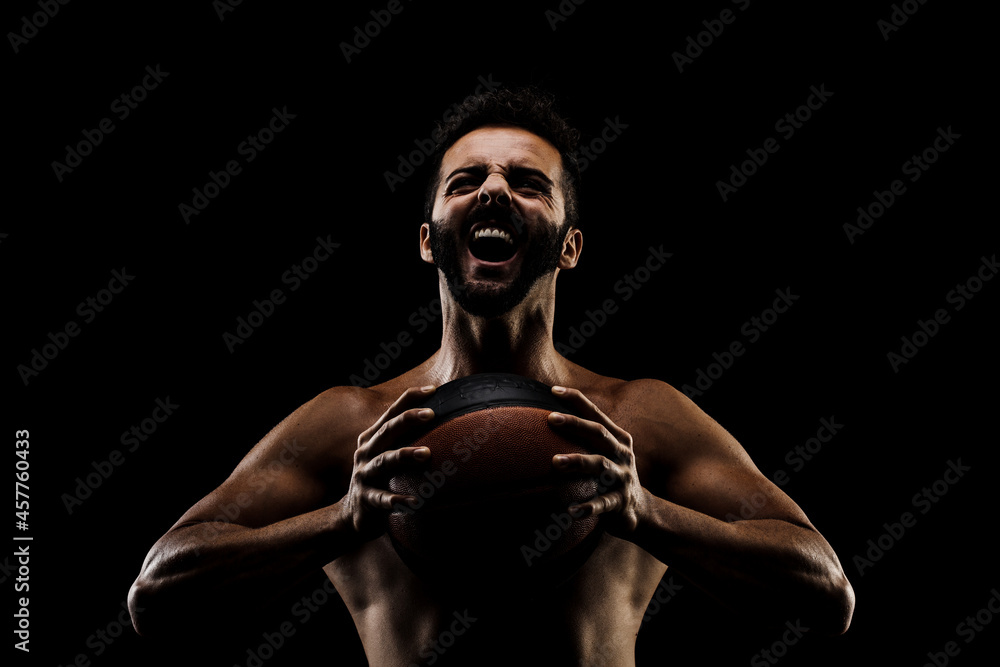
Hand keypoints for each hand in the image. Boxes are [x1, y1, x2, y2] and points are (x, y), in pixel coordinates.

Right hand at [342, 385, 435, 541]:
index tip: (431, 389)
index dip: (409, 399)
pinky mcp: (365, 499)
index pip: (390, 413)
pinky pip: (382, 499)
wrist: (352, 514)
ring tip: (427, 453)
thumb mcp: (386, 455)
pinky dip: (397, 500)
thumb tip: (441, 421)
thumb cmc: (379, 479)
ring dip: (404, 455)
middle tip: (431, 414)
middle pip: (386, 431)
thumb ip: (403, 439)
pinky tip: (415, 502)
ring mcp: (363, 475)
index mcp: (371, 439)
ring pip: (384, 462)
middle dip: (407, 420)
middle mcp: (365, 453)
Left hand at [547, 386, 646, 535]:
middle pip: (599, 433)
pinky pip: (603, 503)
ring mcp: (623, 477)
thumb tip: (548, 417)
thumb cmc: (611, 474)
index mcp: (617, 438)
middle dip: (575, 424)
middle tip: (551, 418)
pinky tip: (571, 510)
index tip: (554, 390)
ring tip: (555, 461)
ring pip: (600, 465)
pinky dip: (588, 507)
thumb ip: (586, 437)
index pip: (596, 414)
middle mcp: (622, 453)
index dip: (577, 400)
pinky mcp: (620, 501)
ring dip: (578, 461)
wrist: (638, 510)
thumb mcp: (606, 452)